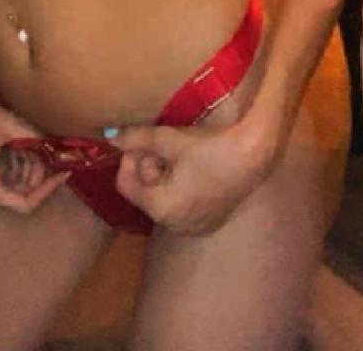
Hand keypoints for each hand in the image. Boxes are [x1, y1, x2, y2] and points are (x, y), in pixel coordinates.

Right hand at [0, 90, 72, 215]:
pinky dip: (16, 163)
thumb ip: (36, 139)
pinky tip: (22, 145)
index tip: (62, 174)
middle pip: (18, 193)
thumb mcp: (8, 126)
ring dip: (27, 165)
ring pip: (12, 184)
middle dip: (36, 172)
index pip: (23, 202)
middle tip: (49, 152)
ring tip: (34, 144)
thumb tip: (62, 147)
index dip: (46, 189)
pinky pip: (3, 176)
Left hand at [112, 115, 272, 236]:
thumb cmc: (209, 147)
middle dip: (149, 166)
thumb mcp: (168, 139)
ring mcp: (193, 227)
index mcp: (160, 208)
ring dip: (165, 176)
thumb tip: (108, 136)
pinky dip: (180, 188)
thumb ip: (135, 138)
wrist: (254, 155)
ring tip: (183, 156)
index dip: (130, 160)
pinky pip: (180, 207)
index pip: (124, 184)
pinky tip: (196, 170)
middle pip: (144, 192)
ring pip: (162, 199)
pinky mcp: (208, 223)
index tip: (145, 142)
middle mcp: (174, 225)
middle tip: (168, 147)